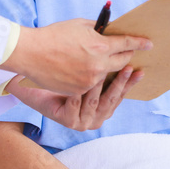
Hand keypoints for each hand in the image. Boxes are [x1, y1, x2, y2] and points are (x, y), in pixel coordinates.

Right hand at [3, 19, 151, 96]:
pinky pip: (93, 84)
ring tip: (110, 64)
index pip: (126, 44)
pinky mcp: (79, 90)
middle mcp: (98, 65)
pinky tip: (89, 72)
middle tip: (131, 53)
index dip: (139, 43)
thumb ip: (98, 29)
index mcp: (99, 45)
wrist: (30, 53)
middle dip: (127, 56)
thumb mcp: (78, 25)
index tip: (148, 44)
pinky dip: (94, 78)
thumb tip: (111, 31)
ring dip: (109, 69)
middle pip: (122, 62)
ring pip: (108, 75)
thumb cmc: (53, 35)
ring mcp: (89, 80)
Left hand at [7, 66, 142, 130]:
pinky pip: (76, 105)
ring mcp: (82, 122)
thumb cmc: (59, 75)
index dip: (129, 82)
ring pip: (95, 102)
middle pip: (112, 99)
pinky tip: (79, 83)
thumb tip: (126, 46)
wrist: (31, 85)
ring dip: (99, 86)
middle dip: (120, 82)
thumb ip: (104, 64)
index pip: (120, 94)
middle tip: (128, 67)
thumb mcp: (85, 69)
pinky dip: (77, 94)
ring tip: (102, 71)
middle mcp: (95, 118)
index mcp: (102, 108)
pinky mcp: (68, 121)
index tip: (139, 68)